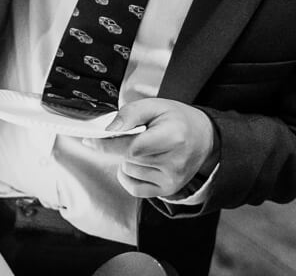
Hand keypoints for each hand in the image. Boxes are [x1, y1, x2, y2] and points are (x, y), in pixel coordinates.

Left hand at [102, 98, 218, 198]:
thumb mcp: (156, 105)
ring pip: (129, 171)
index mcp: (173, 137)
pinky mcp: (168, 190)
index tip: (89, 140)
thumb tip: (108, 130)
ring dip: (127, 159)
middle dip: (120, 146)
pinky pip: (134, 188)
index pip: (131, 147)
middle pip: (128, 158)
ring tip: (145, 147)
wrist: (206, 138)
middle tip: (133, 134)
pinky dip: (128, 175)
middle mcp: (174, 162)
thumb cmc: (178, 119)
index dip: (106, 144)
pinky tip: (138, 163)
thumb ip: (131, 113)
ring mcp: (171, 180)